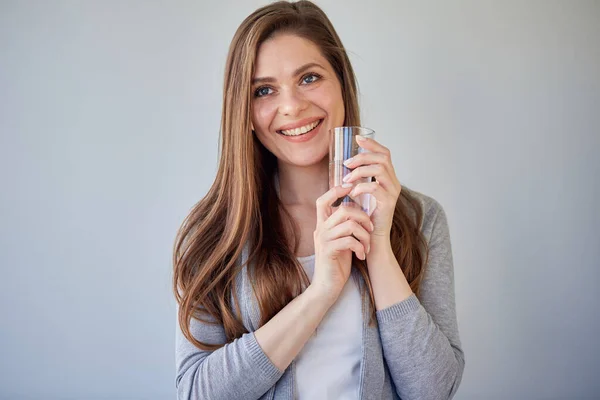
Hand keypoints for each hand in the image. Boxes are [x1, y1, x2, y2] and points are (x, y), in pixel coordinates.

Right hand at [311, 184, 373, 301]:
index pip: (322, 200)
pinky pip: (349, 240)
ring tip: (367, 246)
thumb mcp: (341, 240)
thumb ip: (345, 226)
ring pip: (350, 225)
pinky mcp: (328, 251)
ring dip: (364, 235)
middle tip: (370, 228)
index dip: (335, 191)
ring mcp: (323, 240)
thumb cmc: (336, 263)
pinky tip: (361, 255)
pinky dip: (360, 247)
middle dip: (362, 217)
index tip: (351, 188)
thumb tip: (359, 211)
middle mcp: (320, 229)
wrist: (327, 286)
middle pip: (343, 210)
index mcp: (322, 225)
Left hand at [342, 135, 401, 238]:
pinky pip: (375, 187)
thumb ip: (357, 179)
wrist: (373, 237)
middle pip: (383, 158)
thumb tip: (342, 165)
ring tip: (347, 178)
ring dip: (360, 171)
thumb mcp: (361, 193)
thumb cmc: (365, 216)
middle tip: (347, 163)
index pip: (384, 153)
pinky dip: (361, 187)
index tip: (357, 138)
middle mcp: (393, 182)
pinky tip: (352, 192)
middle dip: (363, 156)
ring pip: (380, 169)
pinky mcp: (388, 203)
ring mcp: (392, 192)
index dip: (372, 144)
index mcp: (388, 178)